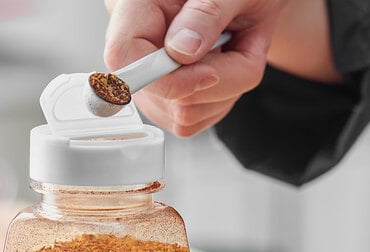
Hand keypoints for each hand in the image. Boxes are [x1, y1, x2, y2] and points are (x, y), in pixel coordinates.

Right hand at [103, 0, 288, 135]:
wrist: (245, 2)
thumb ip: (207, 15)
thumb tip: (182, 51)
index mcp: (139, 10)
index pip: (124, 58)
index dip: (163, 78)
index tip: (208, 74)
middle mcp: (138, 52)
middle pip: (162, 97)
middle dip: (211, 81)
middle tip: (229, 44)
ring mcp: (150, 85)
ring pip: (183, 116)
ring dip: (222, 91)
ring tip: (228, 54)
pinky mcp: (166, 107)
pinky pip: (194, 123)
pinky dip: (221, 101)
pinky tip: (223, 71)